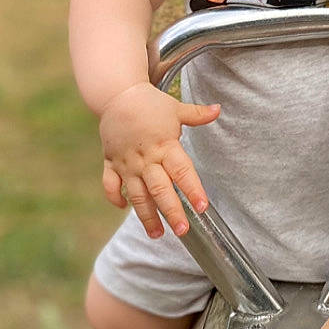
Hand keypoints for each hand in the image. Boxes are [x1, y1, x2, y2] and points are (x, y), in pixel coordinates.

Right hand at [99, 82, 218, 238]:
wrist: (117, 94)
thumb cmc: (150, 103)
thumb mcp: (175, 108)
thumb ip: (197, 114)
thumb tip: (218, 110)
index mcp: (165, 145)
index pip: (182, 171)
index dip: (193, 189)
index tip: (202, 207)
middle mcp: (146, 158)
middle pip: (160, 189)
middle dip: (171, 211)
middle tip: (183, 230)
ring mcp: (127, 163)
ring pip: (136, 194)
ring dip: (146, 215)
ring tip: (157, 234)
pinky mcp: (110, 163)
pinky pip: (110, 184)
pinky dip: (114, 197)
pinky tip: (122, 208)